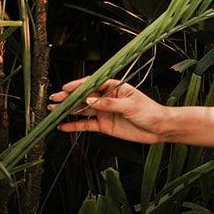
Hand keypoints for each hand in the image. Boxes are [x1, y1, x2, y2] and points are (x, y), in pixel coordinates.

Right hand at [49, 78, 166, 143]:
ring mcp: (104, 112)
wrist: (159, 128)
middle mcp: (106, 98)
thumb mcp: (130, 106)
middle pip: (83, 97)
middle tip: (54, 99)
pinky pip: (86, 125)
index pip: (92, 84)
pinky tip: (63, 126)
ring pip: (82, 110)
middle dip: (68, 98)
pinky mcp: (104, 125)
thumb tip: (90, 101)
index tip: (66, 89)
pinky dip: (74, 126)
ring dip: (68, 110)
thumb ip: (109, 104)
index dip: (78, 86)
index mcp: (114, 87)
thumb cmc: (150, 112)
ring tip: (53, 110)